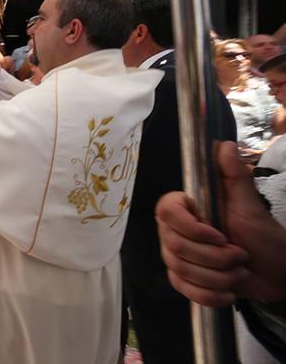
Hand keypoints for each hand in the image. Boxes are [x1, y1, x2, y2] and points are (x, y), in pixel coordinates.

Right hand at [156, 141, 285, 305]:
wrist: (276, 273)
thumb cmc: (264, 236)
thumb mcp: (250, 207)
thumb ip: (235, 176)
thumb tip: (223, 145)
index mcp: (187, 209)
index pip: (165, 211)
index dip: (190, 228)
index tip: (220, 235)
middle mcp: (175, 231)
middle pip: (174, 247)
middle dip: (214, 258)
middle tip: (240, 255)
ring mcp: (176, 257)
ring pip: (180, 270)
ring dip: (218, 277)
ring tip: (238, 271)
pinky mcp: (183, 280)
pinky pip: (184, 290)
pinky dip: (211, 295)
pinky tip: (229, 292)